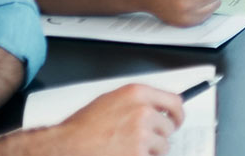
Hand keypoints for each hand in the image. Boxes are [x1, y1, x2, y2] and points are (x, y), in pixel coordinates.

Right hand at [45, 83, 183, 155]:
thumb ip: (137, 102)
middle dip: (158, 135)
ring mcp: (142, 134)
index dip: (178, 114)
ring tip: (127, 148)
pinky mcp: (139, 153)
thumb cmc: (82, 127)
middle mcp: (143, 112)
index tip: (177, 119)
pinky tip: (124, 154)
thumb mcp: (110, 101)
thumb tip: (156, 108)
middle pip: (169, 126)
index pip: (174, 102)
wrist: (67, 147)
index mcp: (136, 94)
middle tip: (142, 140)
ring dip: (150, 150)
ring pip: (163, 146)